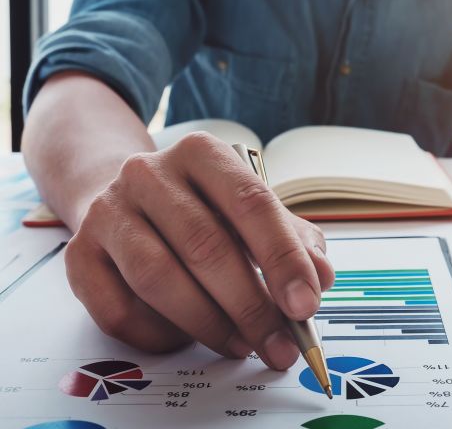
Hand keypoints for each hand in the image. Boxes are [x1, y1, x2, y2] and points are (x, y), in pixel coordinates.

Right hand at [64, 132, 334, 369]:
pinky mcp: (80, 255)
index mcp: (202, 154)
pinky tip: (189, 338)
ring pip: (161, 280)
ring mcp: (109, 213)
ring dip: (210, 324)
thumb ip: (293, 239)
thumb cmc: (201, 209)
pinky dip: (160, 333)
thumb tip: (321, 276)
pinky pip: (120, 309)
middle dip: (251, 306)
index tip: (305, 304)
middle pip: (207, 246)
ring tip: (243, 345)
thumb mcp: (252, 211)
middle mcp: (149, 174)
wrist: (123, 198)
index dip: (282, 259)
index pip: (251, 204)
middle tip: (279, 344)